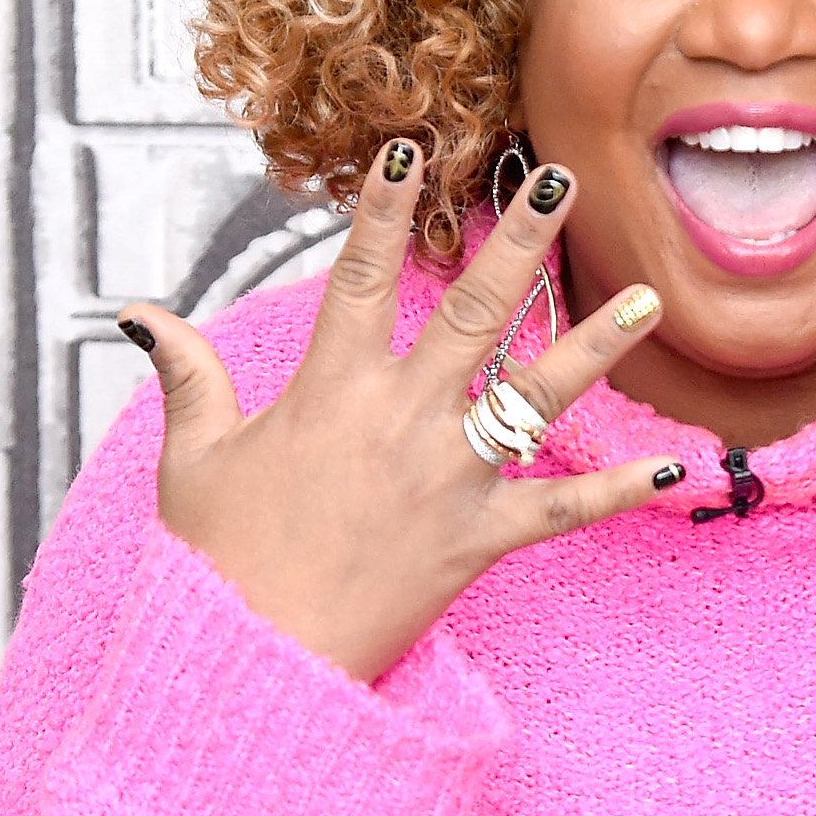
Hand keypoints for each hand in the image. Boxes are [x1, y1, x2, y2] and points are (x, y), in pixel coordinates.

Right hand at [117, 145, 685, 682]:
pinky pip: (562, 511)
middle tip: (561, 179)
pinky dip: (619, 489)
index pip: (360, 277)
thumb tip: (139, 312)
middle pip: (472, 310)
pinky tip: (676, 465)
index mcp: (328, 392)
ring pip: (534, 397)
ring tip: (647, 296)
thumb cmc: (217, 563)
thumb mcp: (192, 461)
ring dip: (594, 344)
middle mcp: (399, 421)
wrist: (253, 666)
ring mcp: (446, 480)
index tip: (410, 149)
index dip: (384, 211)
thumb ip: (187, 377)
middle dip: (519, 239)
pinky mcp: (477, 542)